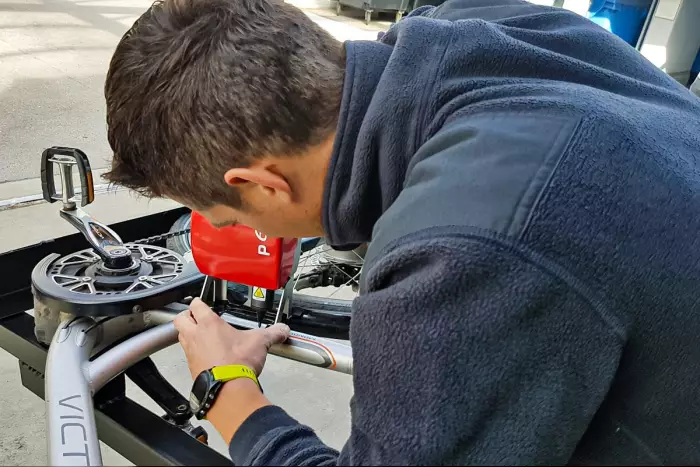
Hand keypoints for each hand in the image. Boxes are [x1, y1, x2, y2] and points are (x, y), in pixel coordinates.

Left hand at [173, 297, 289, 379]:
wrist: (227, 389)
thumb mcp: (259, 342)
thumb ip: (272, 333)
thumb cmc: (237, 363)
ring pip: (181, 337)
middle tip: (194, 317)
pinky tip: (204, 357)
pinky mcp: (192, 368)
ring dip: (187, 334)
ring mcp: (191, 353)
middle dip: (186, 316)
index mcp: (209, 324)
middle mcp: (196, 336)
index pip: (196, 305)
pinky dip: (193, 354)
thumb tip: (282, 330)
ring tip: (199, 336)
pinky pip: (187, 356)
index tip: (202, 303)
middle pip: (180, 319)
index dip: (198, 302)